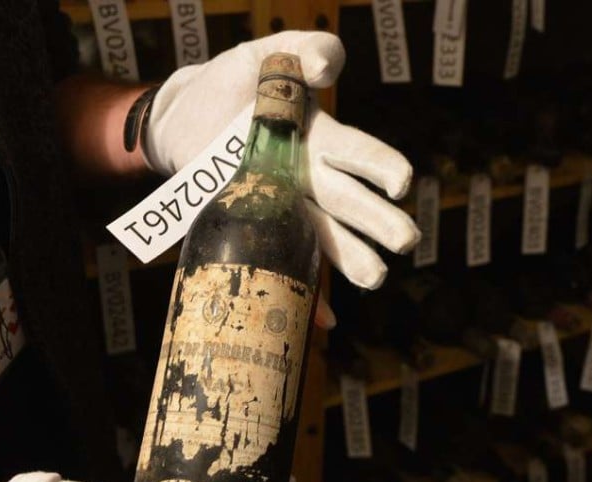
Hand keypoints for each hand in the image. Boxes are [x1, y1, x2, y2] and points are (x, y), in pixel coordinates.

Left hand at [144, 31, 419, 289]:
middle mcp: (308, 178)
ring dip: (349, 258)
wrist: (186, 116)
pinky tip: (323, 319)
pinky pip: (281, 262)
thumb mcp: (266, 55)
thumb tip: (325, 71)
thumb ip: (302, 52)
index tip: (400, 182)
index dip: (377, 165)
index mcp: (318, 138)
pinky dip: (303, 293)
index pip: (354, 153)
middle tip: (405, 240)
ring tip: (376, 277)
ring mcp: (283, 206)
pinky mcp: (254, 226)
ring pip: (321, 235)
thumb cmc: (236, 83)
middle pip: (346, 202)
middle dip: (376, 221)